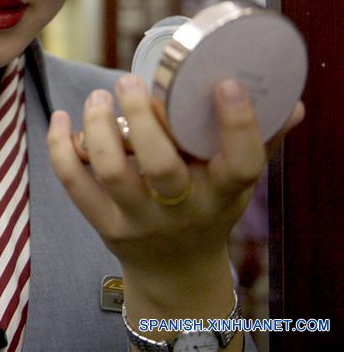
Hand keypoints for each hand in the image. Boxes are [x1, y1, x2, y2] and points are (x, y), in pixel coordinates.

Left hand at [47, 74, 304, 283]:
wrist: (175, 271)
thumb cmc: (208, 209)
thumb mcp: (238, 183)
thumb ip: (259, 141)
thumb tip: (290, 102)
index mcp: (223, 192)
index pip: (241, 162)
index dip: (236, 123)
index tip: (225, 82)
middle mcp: (181, 208)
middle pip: (160, 166)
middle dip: (142, 118)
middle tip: (128, 81)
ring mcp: (139, 218)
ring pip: (112, 172)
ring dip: (98, 128)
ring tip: (99, 97)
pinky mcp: (103, 223)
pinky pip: (74, 184)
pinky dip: (61, 148)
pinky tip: (62, 117)